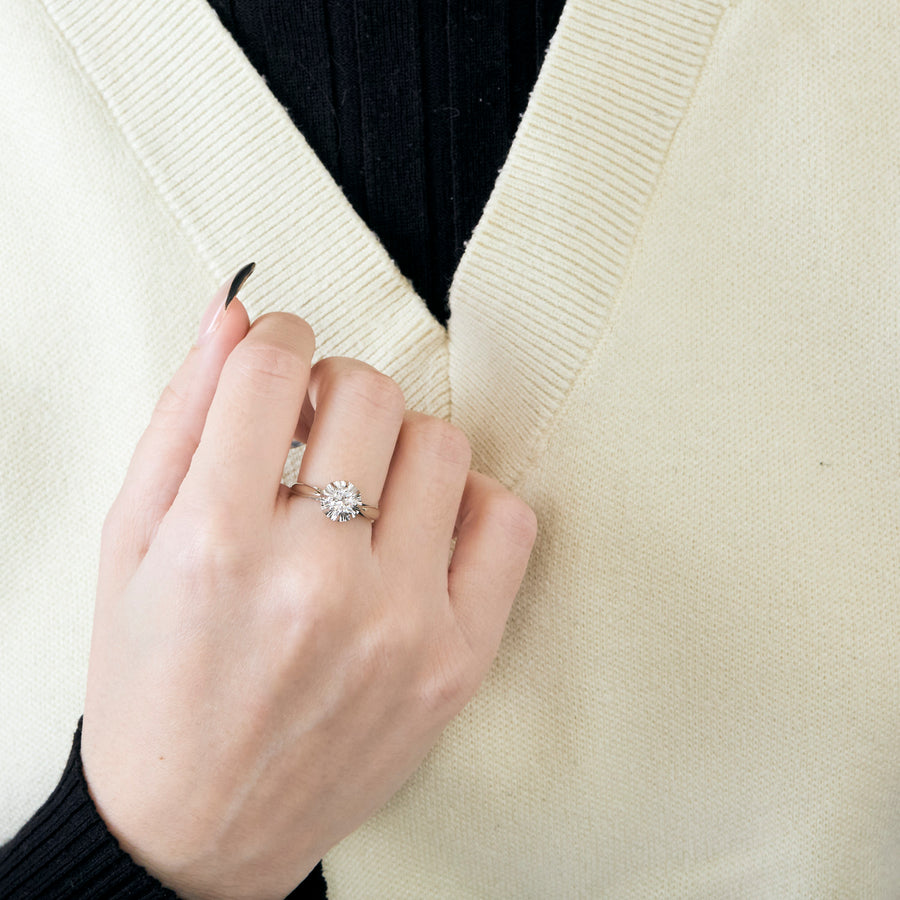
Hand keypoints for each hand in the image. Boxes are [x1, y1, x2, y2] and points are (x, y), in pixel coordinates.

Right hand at [80, 268, 536, 899]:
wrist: (200, 829)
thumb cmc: (153, 686)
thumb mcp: (131, 545)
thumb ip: (183, 417)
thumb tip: (237, 317)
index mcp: (218, 542)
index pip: (276, 368)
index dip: (278, 338)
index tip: (280, 361)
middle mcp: (319, 580)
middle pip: (371, 392)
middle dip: (336, 390)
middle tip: (315, 432)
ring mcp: (400, 621)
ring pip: (442, 444)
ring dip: (398, 444)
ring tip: (363, 488)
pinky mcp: (457, 658)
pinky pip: (508, 520)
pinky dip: (469, 503)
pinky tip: (422, 528)